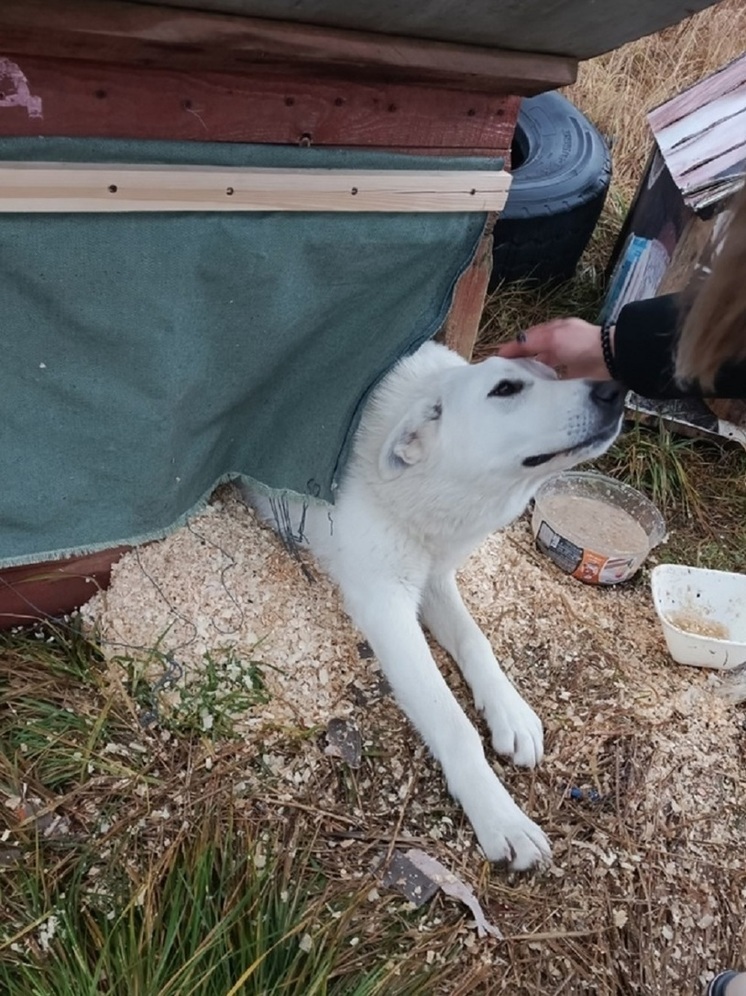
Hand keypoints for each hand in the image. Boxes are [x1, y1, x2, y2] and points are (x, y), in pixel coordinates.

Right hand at [496, 317, 611, 380]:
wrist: (611, 357)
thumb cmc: (581, 344)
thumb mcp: (553, 338)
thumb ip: (532, 341)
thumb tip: (513, 344)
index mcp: (553, 330)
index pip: (527, 338)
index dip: (512, 348)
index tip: (497, 360)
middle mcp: (558, 343)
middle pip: (534, 351)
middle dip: (519, 360)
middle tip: (504, 373)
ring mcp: (566, 358)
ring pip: (542, 364)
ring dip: (531, 371)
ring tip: (517, 382)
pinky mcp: (573, 373)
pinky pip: (553, 377)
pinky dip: (544, 381)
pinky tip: (536, 388)